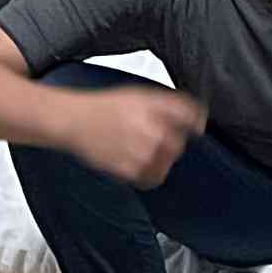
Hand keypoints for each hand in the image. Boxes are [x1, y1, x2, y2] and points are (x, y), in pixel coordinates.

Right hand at [75, 86, 208, 189]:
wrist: (74, 121)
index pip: (190, 114)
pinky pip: (154, 177)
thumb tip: (197, 118)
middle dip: (172, 140)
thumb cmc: (104, 108)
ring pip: (168, 161)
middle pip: (180, 142)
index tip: (195, 126)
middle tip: (153, 136)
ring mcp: (142, 150)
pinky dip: (150, 172)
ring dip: (161, 157)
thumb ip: (170, 105)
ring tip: (142, 149)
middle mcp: (151, 127)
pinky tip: (138, 162)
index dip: (195, 120)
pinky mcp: (131, 169)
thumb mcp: (140, 95)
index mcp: (155, 105)